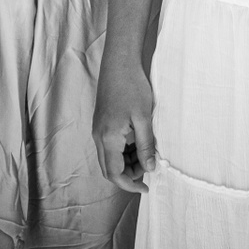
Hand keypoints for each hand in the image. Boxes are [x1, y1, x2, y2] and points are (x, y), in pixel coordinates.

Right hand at [93, 62, 156, 192]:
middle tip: (149, 169)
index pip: (115, 174)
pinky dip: (123, 150)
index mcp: (108, 138)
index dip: (130, 185)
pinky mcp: (101, 123)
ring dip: (127, 162)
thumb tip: (150, 168)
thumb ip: (145, 146)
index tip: (147, 187)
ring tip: (147, 153)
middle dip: (129, 174)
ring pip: (109, 158)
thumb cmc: (132, 86)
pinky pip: (109, 146)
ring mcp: (98, 129)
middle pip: (109, 169)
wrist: (119, 62)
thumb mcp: (143, 118)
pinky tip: (139, 142)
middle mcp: (98, 136)